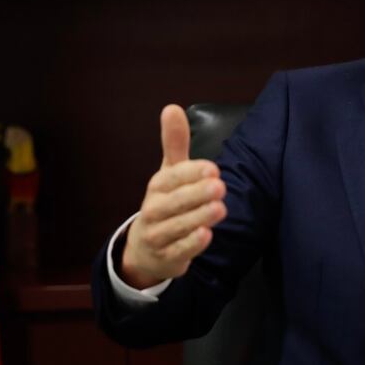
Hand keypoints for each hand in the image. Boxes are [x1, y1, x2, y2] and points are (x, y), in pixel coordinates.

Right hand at [120, 104, 226, 288]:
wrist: (145, 247)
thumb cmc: (165, 203)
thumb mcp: (170, 173)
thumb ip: (175, 143)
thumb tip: (172, 107)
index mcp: (158, 186)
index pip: (173, 177)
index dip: (191, 173)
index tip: (213, 169)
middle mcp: (154, 209)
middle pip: (174, 202)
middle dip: (196, 194)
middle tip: (220, 186)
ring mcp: (158, 235)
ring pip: (177, 226)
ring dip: (198, 217)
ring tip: (219, 209)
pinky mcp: (166, 257)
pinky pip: (178, 250)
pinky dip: (191, 244)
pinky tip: (206, 235)